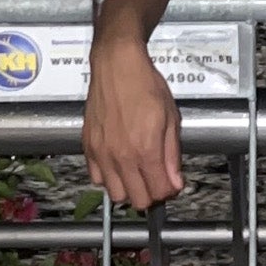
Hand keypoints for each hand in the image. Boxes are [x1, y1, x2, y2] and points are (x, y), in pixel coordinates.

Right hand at [83, 35, 181, 208]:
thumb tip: (176, 181)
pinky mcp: (89, 148)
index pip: (160, 192)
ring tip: (137, 172)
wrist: (117, 65)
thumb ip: (172, 153)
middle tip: (155, 178)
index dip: (169, 190)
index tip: (171, 182)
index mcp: (146, 148)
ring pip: (116, 195)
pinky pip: (97, 179)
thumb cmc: (143, 83)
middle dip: (151, 194)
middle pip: (138, 200)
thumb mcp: (170, 116)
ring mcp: (103, 154)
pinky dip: (108, 178)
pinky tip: (118, 163)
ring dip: (129, 189)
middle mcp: (122, 156)